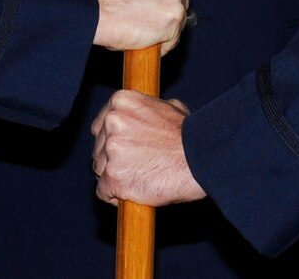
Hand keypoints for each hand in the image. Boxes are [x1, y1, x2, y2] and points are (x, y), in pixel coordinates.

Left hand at [91, 91, 204, 205]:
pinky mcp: (113, 176)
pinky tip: (133, 193)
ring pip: (100, 170)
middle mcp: (112, 122)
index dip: (110, 141)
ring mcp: (111, 149)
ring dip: (115, 178)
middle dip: (112, 160)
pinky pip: (103, 191)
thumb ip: (147, 110)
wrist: (200, 159)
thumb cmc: (189, 136)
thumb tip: (141, 115)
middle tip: (136, 167)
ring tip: (139, 179)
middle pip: (98, 149)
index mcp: (121, 102)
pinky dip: (115, 196)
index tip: (122, 151)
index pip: (100, 126)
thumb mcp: (169, 108)